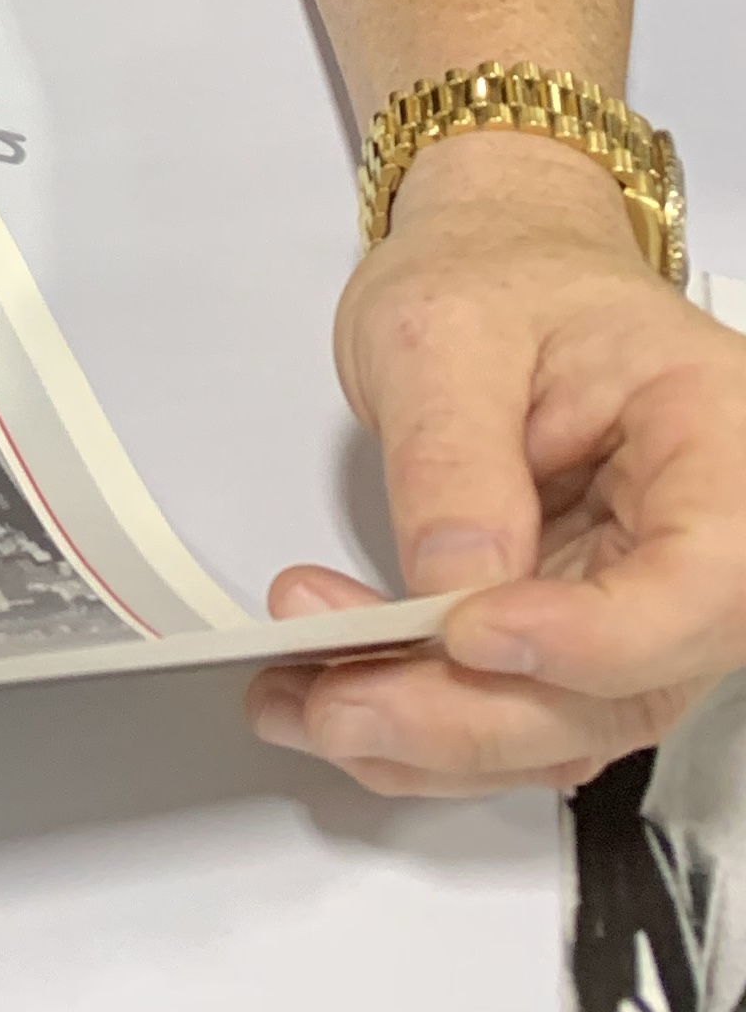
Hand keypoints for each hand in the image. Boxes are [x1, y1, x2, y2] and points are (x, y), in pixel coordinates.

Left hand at [249, 133, 745, 795]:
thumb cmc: (497, 277)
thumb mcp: (441, 330)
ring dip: (431, 740)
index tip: (469, 633)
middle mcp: (708, 539)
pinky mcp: (578, 637)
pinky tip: (328, 700)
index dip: (594, 637)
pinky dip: (420, 727)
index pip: (703, 576)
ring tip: (307, 699)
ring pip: (569, 724)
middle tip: (340, 698)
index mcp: (717, 434)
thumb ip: (452, 453)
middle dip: (474, 715)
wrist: (497, 270)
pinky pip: (518, 713)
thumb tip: (454, 580)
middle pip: (632, 682)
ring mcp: (644, 601)